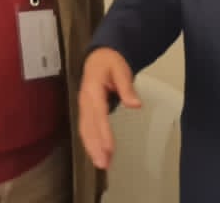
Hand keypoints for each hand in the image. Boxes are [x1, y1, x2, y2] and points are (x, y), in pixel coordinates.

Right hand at [77, 47, 140, 169]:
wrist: (98, 56)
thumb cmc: (110, 62)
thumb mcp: (121, 69)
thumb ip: (127, 88)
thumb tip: (136, 105)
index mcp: (93, 89)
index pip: (99, 115)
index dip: (103, 133)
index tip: (109, 148)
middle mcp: (85, 100)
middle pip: (88, 127)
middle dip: (95, 147)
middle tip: (103, 164)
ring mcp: (84, 106)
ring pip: (85, 130)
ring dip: (92, 148)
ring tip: (101, 164)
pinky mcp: (86, 111)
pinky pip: (86, 129)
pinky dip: (91, 143)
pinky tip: (98, 153)